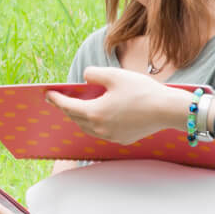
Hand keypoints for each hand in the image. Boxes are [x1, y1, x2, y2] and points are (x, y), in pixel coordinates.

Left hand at [49, 66, 184, 144]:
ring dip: (81, 117)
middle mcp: (100, 129)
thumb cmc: (141, 91)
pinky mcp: (122, 140)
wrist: (167, 110)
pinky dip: (97, 123)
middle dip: (68, 108)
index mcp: (94, 113)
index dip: (56, 99)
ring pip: (88, 127)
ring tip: (78, 107)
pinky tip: (100, 115)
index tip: (47, 94)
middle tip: (61, 99)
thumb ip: (94, 74)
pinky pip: (103, 132)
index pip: (68, 106)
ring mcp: (111, 137)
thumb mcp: (115, 75)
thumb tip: (85, 78)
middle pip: (76, 118)